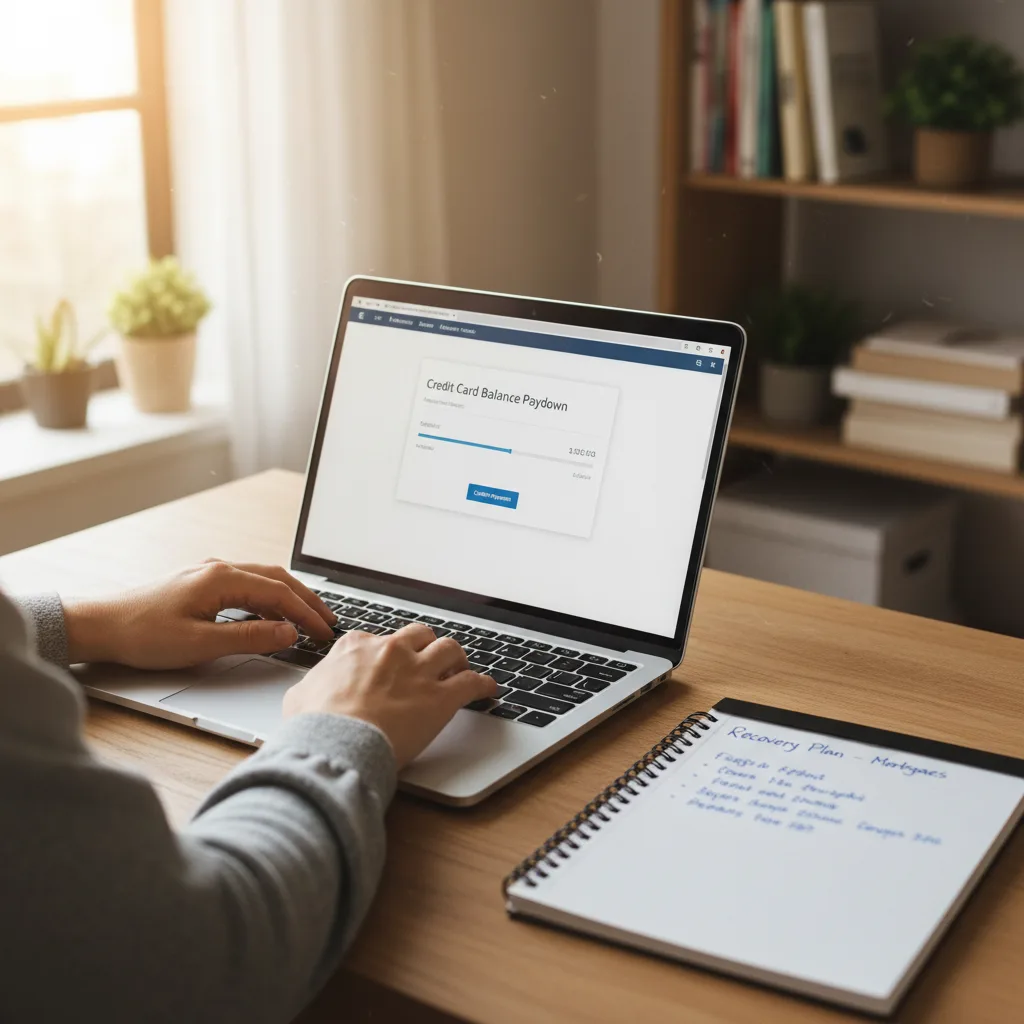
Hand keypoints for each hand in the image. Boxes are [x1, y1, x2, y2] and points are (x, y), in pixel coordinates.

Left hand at [63, 559, 336, 668]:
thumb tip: (288, 632)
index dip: (307, 614)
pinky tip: (272, 615)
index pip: (280, 594)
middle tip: (328, 621)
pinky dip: (269, 598)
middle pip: (278, 579)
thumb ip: (250, 638)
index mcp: (222, 578)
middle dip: (307, 600)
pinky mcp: (201, 583)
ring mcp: (210, 573)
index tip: (324, 633)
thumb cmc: (142, 635)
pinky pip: (247, 585)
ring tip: (308, 618)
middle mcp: (219, 568)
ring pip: (264, 579)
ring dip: (290, 597)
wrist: (99, 625)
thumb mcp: (201, 644)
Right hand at [283, 622, 496, 766]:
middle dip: (426, 646)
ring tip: (461, 668)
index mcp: (356, 647)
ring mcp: (418, 671)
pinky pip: (472, 682)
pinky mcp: (441, 697)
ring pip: (450, 649)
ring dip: (457, 659)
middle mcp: (391, 651)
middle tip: (430, 660)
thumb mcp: (300, 697)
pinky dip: (483, 685)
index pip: (379, 639)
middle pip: (420, 635)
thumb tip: (308, 692)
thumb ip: (312, 687)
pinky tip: (488, 690)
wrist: (336, 743)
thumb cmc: (315, 725)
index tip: (391, 663)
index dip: (388, 653)